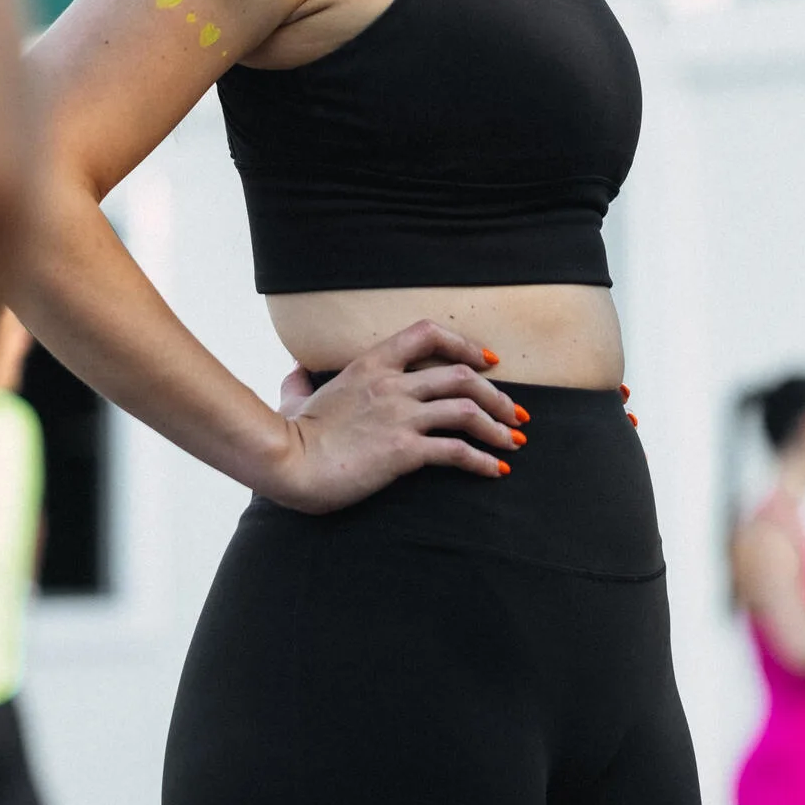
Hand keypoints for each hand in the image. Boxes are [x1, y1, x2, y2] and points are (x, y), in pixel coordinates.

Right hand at [260, 320, 527, 513]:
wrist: (289, 463)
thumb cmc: (291, 434)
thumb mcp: (294, 398)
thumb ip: (299, 383)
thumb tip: (295, 375)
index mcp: (371, 364)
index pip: (427, 333)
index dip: (463, 343)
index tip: (486, 360)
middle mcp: (392, 384)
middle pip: (460, 376)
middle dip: (495, 394)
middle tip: (515, 411)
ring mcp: (400, 416)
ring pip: (466, 410)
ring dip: (498, 426)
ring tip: (514, 441)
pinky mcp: (403, 451)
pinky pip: (455, 451)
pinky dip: (481, 460)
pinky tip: (494, 470)